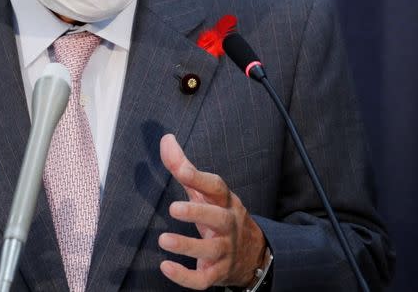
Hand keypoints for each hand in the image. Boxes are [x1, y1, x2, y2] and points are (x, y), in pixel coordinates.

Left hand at [158, 134, 265, 289]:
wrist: (253, 254)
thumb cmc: (221, 216)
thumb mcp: (206, 192)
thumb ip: (185, 167)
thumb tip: (166, 139)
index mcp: (225, 202)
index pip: (216, 187)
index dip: (199, 178)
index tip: (181, 170)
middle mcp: (227, 225)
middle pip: (217, 218)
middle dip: (197, 213)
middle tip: (174, 208)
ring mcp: (224, 251)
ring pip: (209, 250)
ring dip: (187, 246)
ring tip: (163, 239)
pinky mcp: (217, 273)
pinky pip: (203, 280)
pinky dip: (185, 276)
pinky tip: (166, 267)